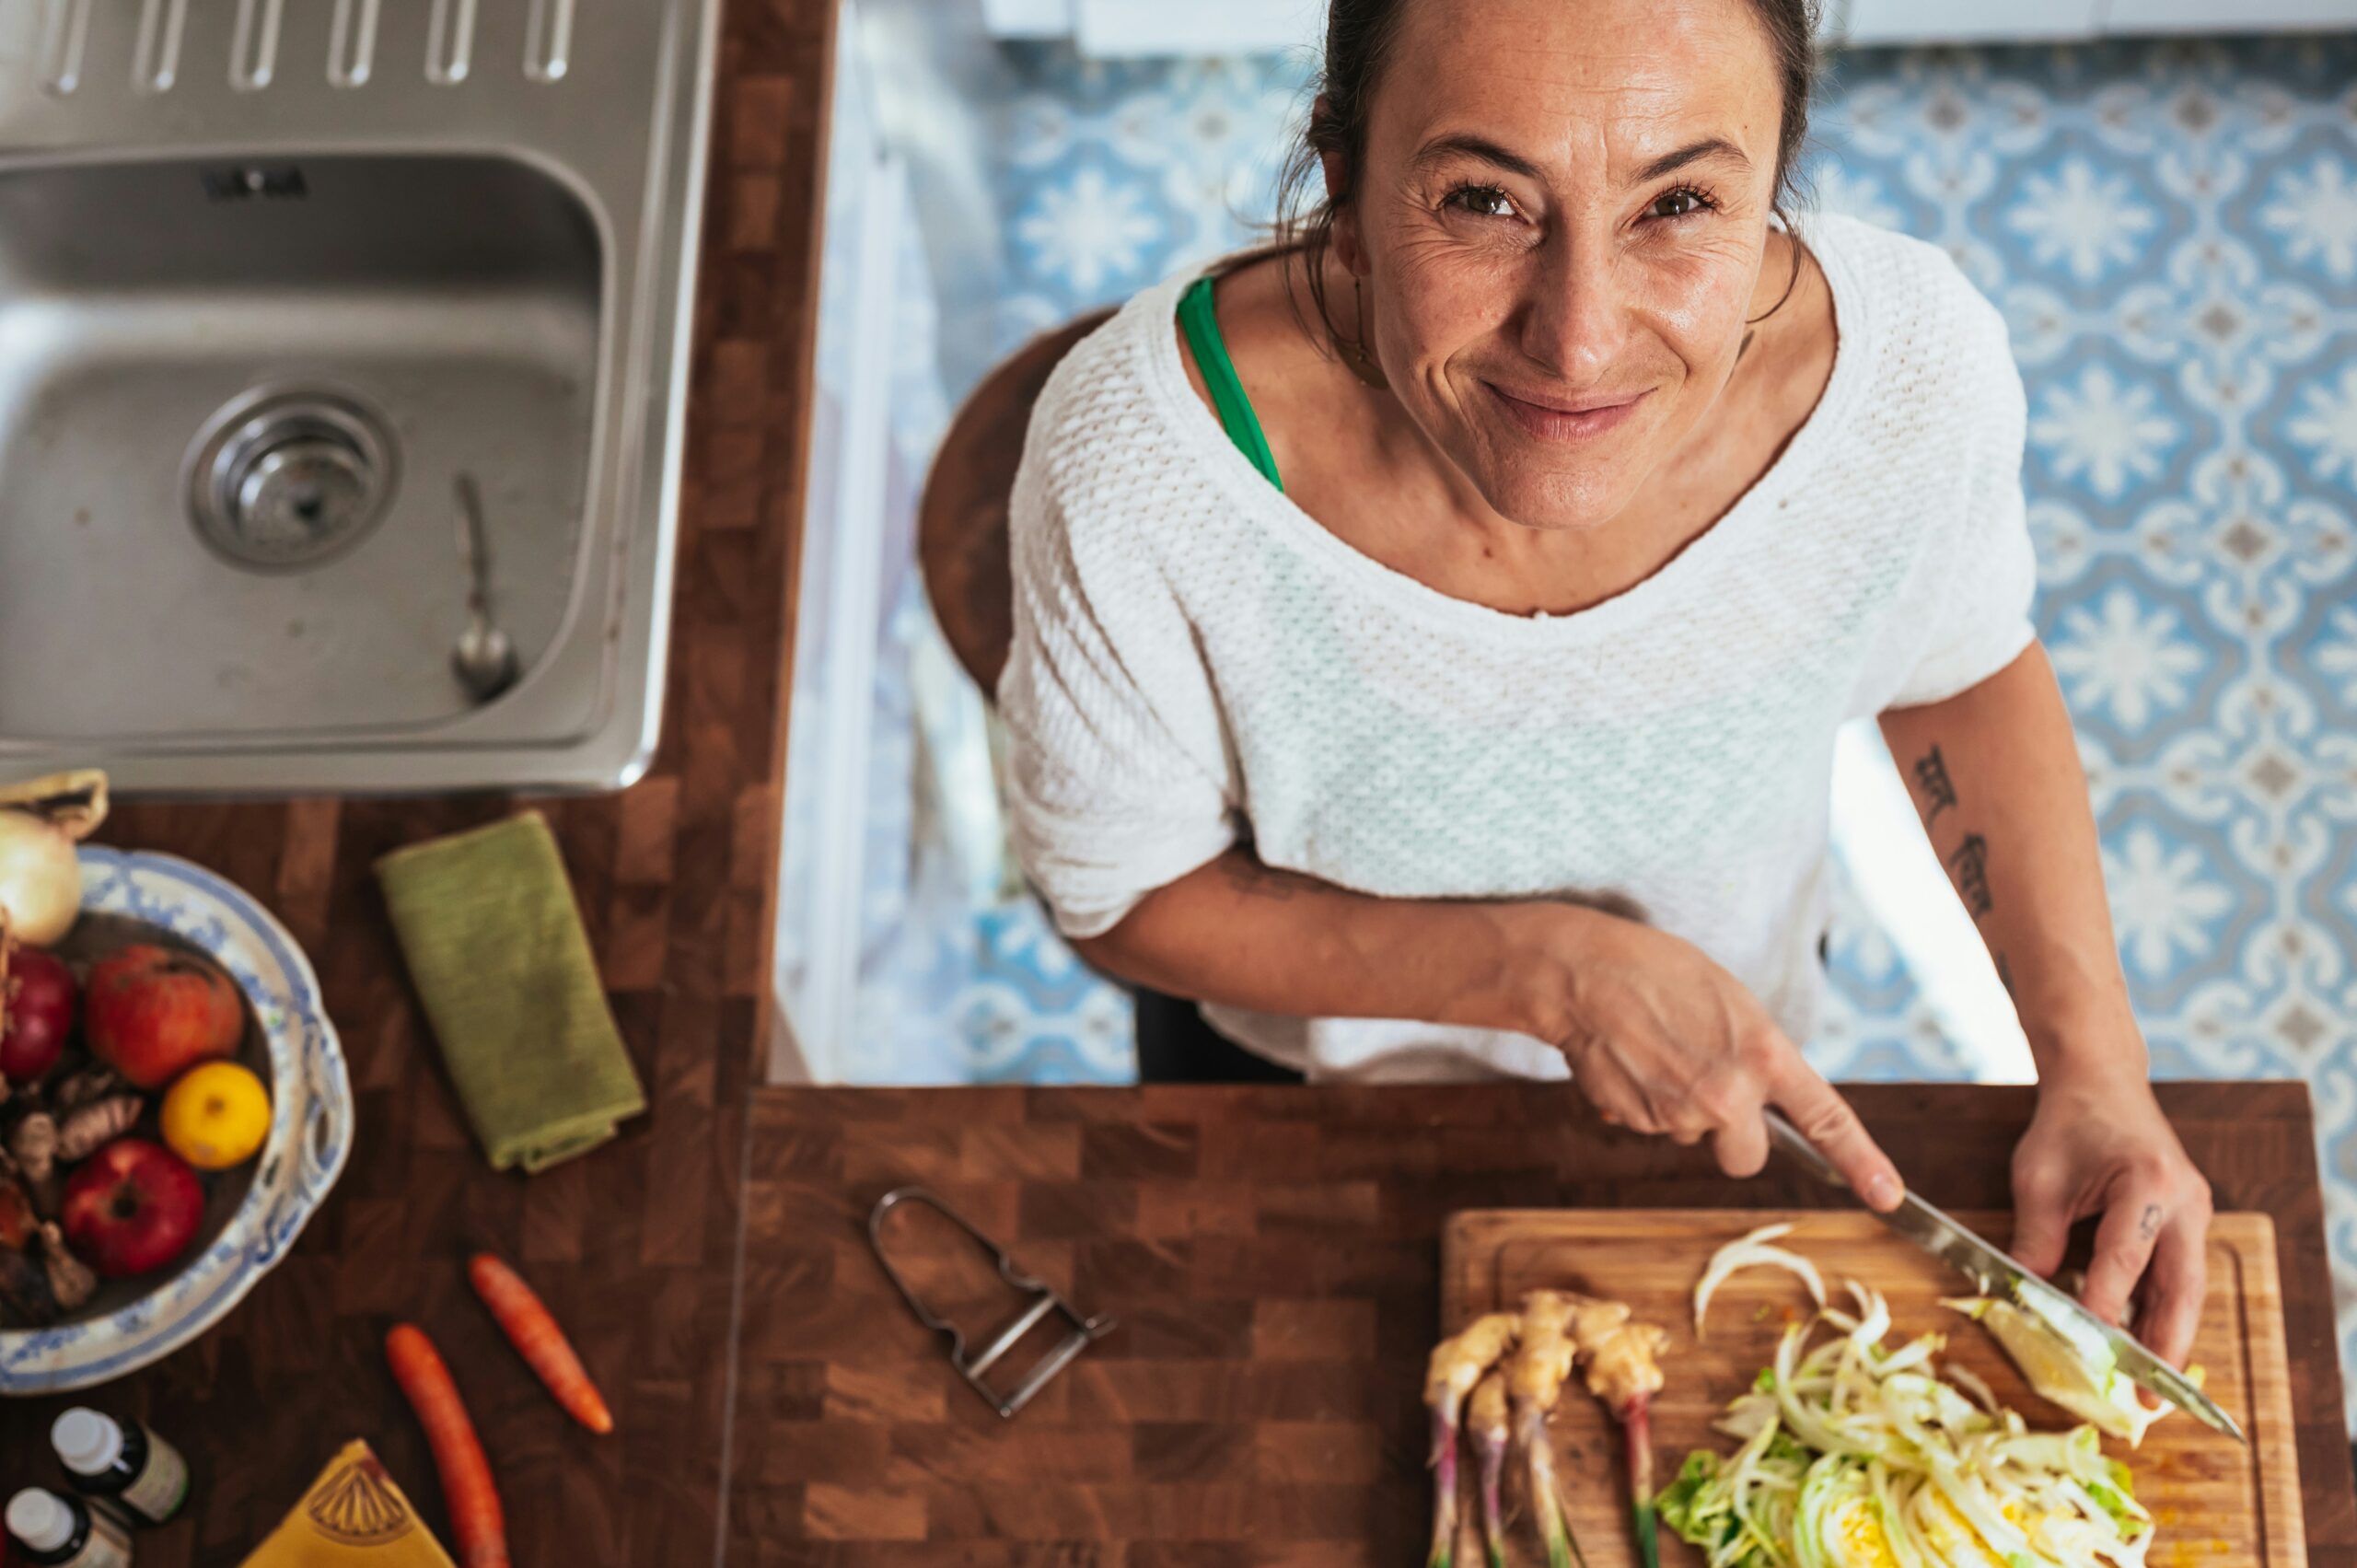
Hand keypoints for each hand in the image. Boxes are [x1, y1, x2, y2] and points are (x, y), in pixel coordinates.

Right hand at [1521, 907, 1903, 1208]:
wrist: (1581, 975)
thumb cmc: (1656, 970)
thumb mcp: (1730, 1001)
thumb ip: (1756, 1053)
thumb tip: (1757, 1096)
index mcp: (1765, 1054)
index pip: (1826, 1119)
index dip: (1862, 1163)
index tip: (1888, 1197)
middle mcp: (1729, 1095)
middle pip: (1747, 1157)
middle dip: (1732, 1137)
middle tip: (1708, 1088)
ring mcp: (1682, 1114)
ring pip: (1694, 1137)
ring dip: (1680, 1108)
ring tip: (1657, 1052)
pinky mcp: (1639, 1122)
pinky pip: (1653, 1126)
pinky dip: (1645, 1102)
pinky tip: (1631, 1060)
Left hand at [2009, 1065, 2211, 1365]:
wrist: (2102, 1081)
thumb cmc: (2067, 1124)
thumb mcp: (2038, 1177)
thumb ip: (2035, 1237)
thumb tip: (2024, 1295)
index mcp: (2148, 1182)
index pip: (2125, 1257)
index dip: (2105, 1305)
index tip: (2089, 1348)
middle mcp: (2185, 1201)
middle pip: (2181, 1288)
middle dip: (2164, 1346)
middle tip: (2146, 1401)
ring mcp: (2194, 1212)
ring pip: (2186, 1290)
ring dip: (2167, 1337)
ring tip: (2147, 1388)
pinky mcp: (2187, 1221)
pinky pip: (2177, 1275)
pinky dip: (2161, 1311)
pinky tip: (2141, 1344)